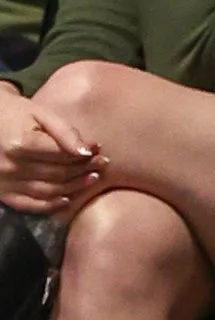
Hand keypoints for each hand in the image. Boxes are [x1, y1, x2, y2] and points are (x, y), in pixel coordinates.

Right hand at [0, 83, 104, 212]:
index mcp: (21, 144)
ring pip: (48, 191)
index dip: (83, 155)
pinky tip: (66, 200)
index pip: (61, 156)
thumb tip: (88, 150)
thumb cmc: (14, 113)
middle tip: (101, 164)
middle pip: (57, 174)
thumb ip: (64, 132)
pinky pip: (28, 205)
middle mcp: (11, 166)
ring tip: (92, 179)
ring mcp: (5, 182)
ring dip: (73, 187)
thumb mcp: (40, 114)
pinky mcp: (1, 192)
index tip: (98, 151)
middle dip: (83, 170)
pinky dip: (49, 206)